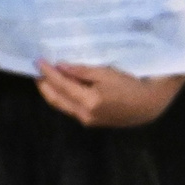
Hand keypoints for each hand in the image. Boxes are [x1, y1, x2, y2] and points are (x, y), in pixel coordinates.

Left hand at [34, 62, 180, 127]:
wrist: (147, 105)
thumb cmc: (129, 85)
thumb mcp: (105, 73)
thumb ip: (81, 72)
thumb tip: (60, 67)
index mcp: (89, 101)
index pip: (61, 85)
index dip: (48, 72)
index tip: (38, 61)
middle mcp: (84, 114)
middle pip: (56, 99)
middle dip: (44, 84)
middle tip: (36, 70)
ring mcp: (87, 120)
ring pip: (61, 106)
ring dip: (51, 92)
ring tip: (44, 78)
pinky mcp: (90, 122)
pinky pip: (70, 109)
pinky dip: (62, 98)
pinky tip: (61, 88)